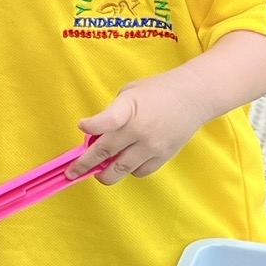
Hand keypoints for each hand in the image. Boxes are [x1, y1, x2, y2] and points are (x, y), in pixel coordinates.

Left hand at [75, 72, 210, 183]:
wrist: (193, 97)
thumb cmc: (157, 91)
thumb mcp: (129, 93)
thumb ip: (112, 113)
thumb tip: (95, 134)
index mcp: (129, 108)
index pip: (105, 121)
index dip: (90, 126)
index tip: (82, 127)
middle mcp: (139, 129)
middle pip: (105, 151)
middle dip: (84, 164)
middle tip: (71, 172)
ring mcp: (152, 146)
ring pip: (120, 169)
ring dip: (104, 173)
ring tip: (97, 172)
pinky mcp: (163, 156)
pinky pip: (139, 172)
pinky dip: (129, 171)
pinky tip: (126, 163)